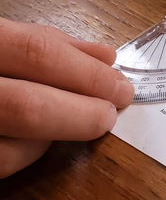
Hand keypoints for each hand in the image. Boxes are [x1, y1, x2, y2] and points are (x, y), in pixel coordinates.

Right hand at [0, 18, 133, 177]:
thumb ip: (42, 44)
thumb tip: (104, 57)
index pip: (36, 53)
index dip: (88, 74)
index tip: (120, 88)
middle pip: (26, 106)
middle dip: (81, 113)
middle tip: (109, 114)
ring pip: (10, 151)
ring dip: (55, 138)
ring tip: (75, 124)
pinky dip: (25, 154)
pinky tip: (37, 141)